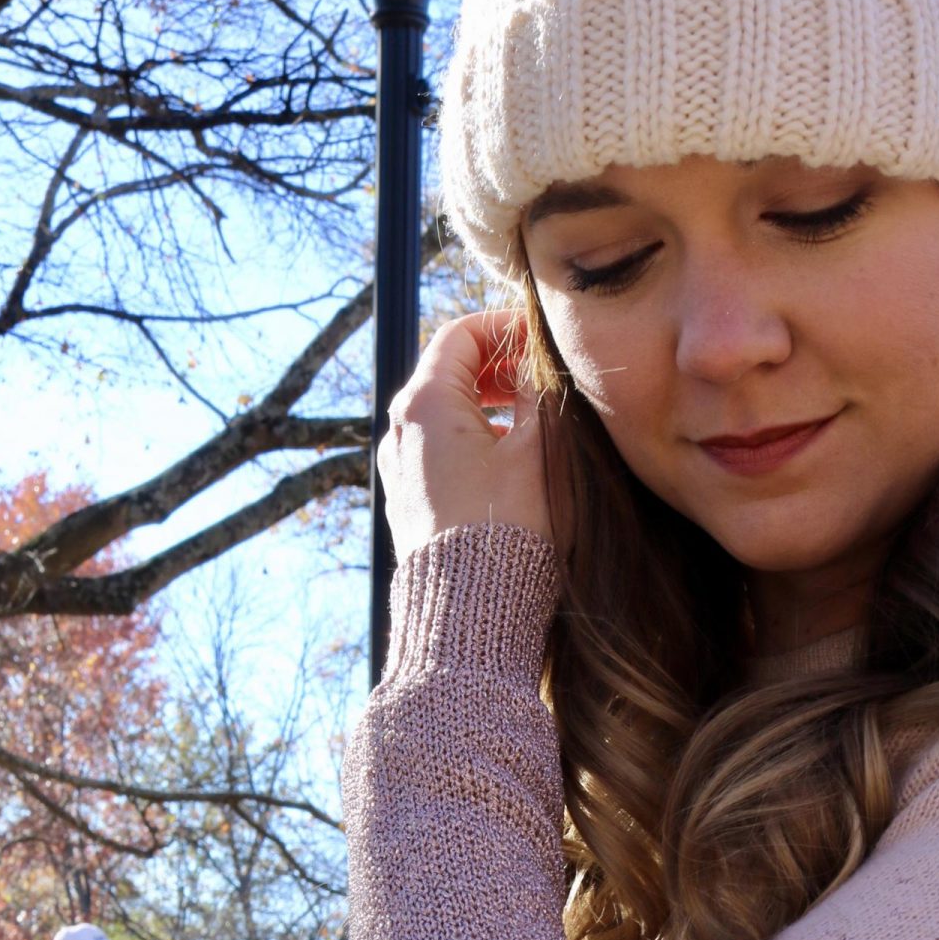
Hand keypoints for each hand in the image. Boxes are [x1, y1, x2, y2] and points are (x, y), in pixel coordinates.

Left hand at [377, 310, 555, 556]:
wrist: (474, 612)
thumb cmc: (510, 528)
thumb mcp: (540, 448)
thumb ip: (538, 394)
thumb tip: (534, 369)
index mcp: (425, 403)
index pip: (460, 336)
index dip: (503, 328)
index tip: (538, 338)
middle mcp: (399, 431)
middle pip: (446, 374)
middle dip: (495, 368)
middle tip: (538, 375)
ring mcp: (398, 471)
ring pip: (442, 416)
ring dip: (485, 407)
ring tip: (528, 420)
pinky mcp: (407, 505)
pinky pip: (436, 454)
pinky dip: (469, 442)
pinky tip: (505, 463)